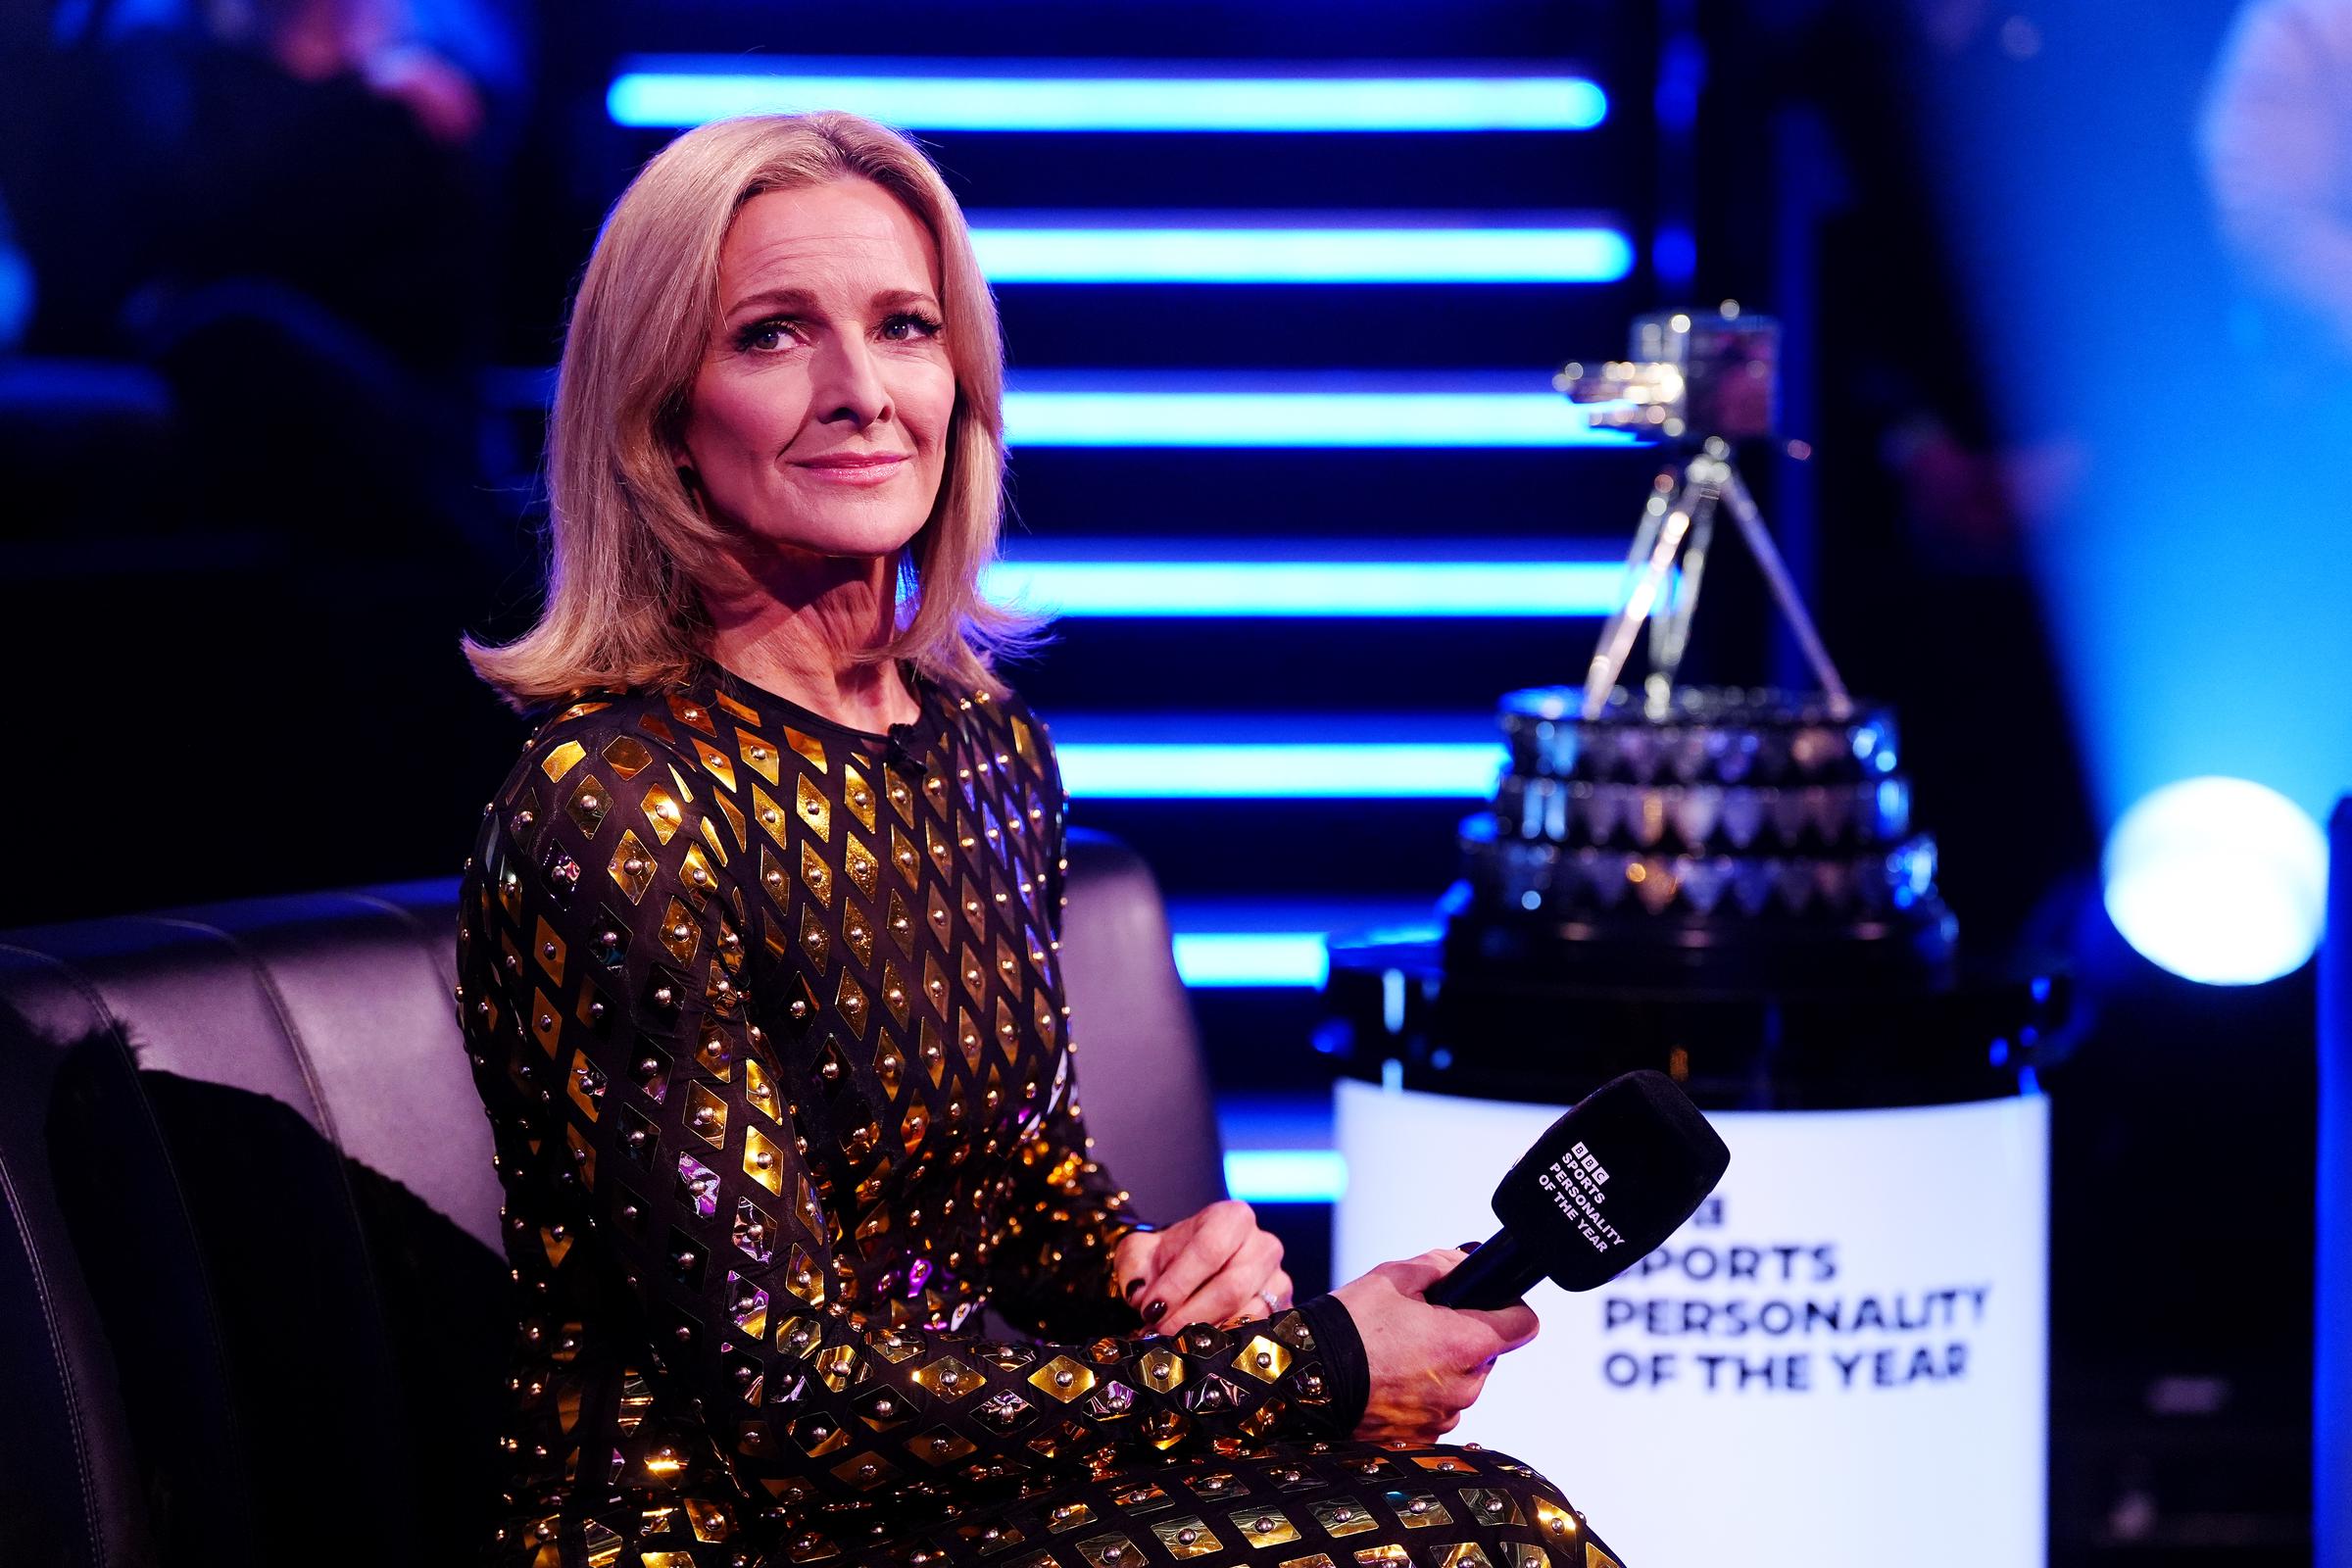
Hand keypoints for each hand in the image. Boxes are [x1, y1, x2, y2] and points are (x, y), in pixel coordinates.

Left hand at [1113, 1199, 1290, 1332]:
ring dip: (1207, 1335)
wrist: (1194, 1271)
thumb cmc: (1171, 1258)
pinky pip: (1261, 1334)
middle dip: (1190, 1316)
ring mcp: (1279, 1281)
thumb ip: (1133, 1265)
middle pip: (1231, 1288)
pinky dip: (1228, 1345)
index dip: (1179, 1283)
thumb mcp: (1143, 1251)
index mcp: (1233, 1218)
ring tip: (1176, 1342)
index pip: (1209, 1249)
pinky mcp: (1284, 1312)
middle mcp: (1264, 1245)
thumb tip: (1139, 1292)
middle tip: (1159, 1332)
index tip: (1151, 1309)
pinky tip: (1201, 1350)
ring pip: (1249, 1315)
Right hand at [1329, 1247, 1539, 1444]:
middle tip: (1421, 1327)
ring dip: (1441, 1370)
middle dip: (1462, 1339)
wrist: (1305, 1380)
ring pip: (1460, 1384)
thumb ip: (1441, 1264)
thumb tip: (1465, 1263)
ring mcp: (1444, 1418)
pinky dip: (1420, 1396)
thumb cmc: (1349, 1326)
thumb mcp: (1393, 1277)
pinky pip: (1436, 1410)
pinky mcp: (1422, 1438)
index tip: (1492, 1305)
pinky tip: (1389, 1382)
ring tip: (1397, 1356)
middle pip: (1486, 1355)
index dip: (1510, 1309)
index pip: (1524, 1326)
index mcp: (1466, 1344)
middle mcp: (1465, 1387)